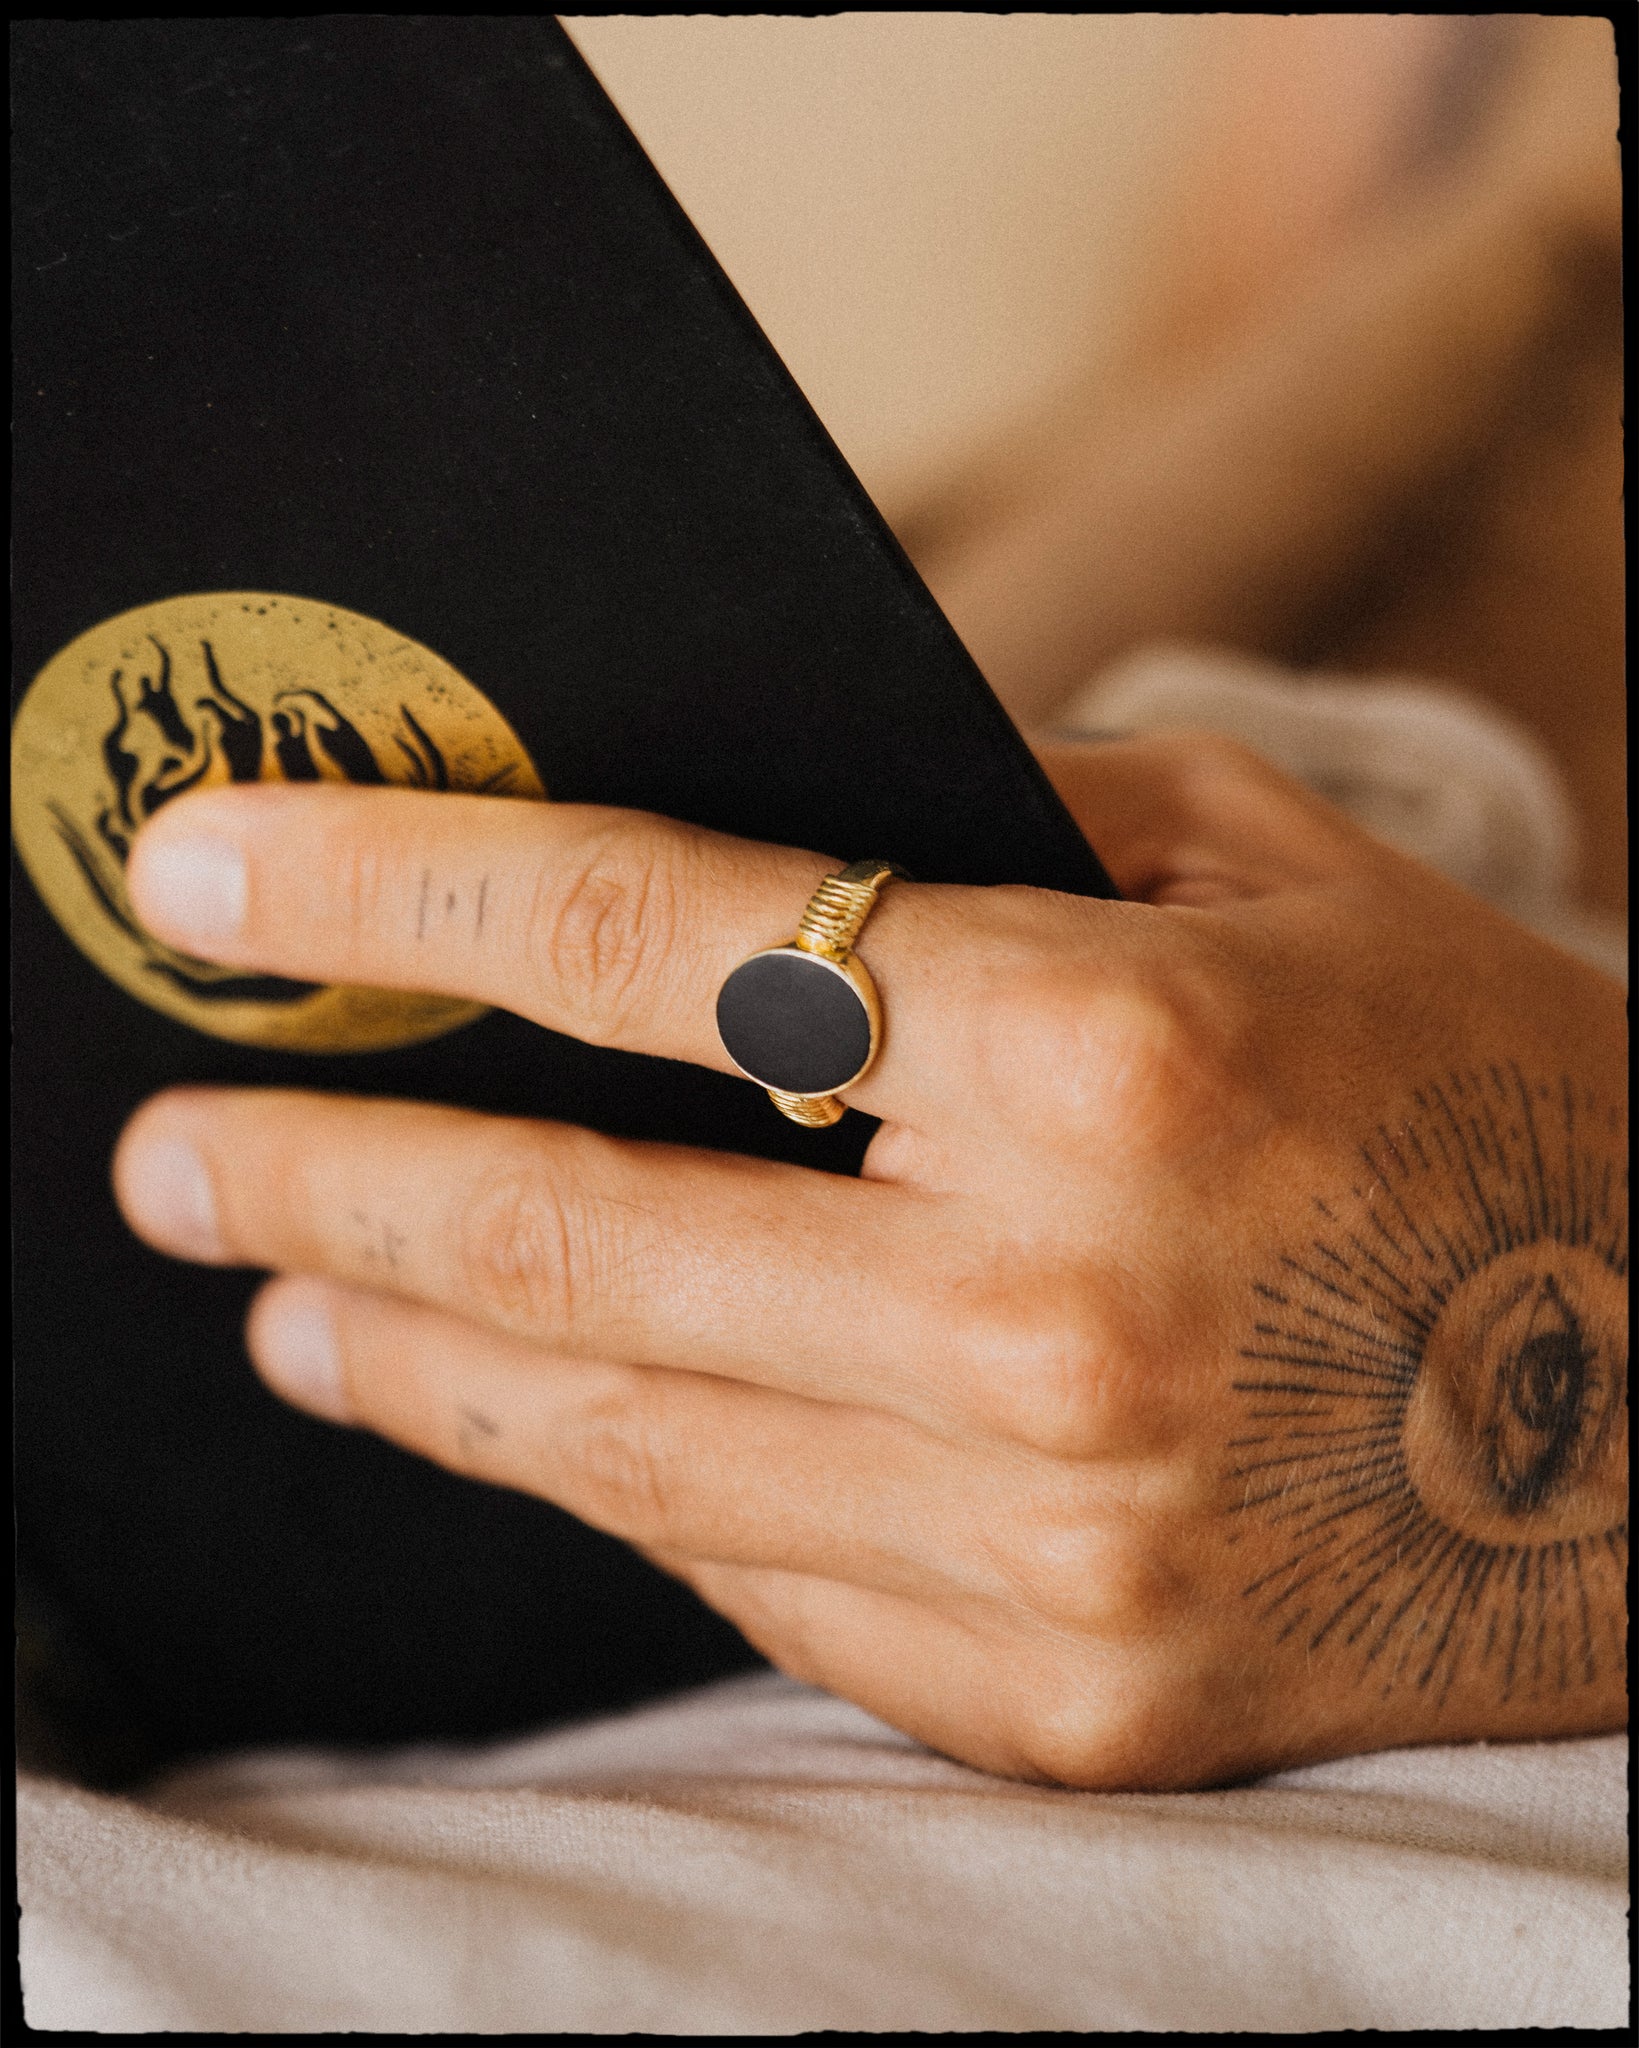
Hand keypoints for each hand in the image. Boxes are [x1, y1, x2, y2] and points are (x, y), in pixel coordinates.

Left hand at [112, 734, 1627, 1787]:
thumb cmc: (1466, 1086)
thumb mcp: (1259, 874)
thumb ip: (977, 834)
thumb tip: (716, 850)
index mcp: (1105, 1056)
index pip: (652, 943)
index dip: (398, 891)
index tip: (214, 882)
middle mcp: (1055, 1317)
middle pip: (568, 1239)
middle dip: (325, 1180)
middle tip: (177, 1159)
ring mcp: (1051, 1545)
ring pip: (620, 1442)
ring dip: (412, 1362)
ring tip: (291, 1304)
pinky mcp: (1061, 1694)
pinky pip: (751, 1577)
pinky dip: (610, 1487)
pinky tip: (529, 1427)